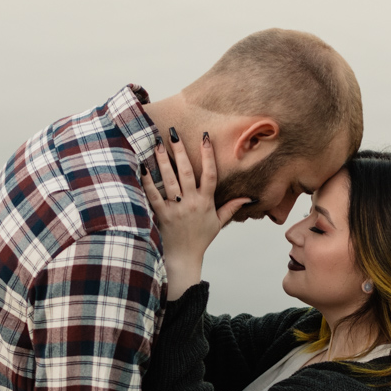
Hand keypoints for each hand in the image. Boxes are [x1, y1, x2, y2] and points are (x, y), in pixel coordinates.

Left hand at [141, 132, 250, 294]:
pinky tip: (142, 167)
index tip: (205, 137)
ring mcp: (176, 208)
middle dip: (181, 151)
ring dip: (164, 161)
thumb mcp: (218, 222)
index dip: (208, 155)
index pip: (210, 174)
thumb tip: (247, 198)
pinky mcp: (162, 214)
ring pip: (170, 180)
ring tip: (158, 144)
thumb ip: (231, 207)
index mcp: (206, 202)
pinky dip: (148, 181)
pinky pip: (153, 195)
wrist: (184, 257)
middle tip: (174, 134)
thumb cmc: (200, 239)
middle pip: (187, 172)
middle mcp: (192, 202)